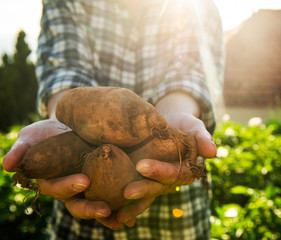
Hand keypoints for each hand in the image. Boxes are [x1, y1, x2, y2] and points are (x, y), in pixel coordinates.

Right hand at [2, 120, 116, 228]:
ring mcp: (89, 187)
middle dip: (91, 209)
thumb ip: (21, 150)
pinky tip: (135, 210)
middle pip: (79, 204)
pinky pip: (113, 196)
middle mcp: (71, 189)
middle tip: (105, 209)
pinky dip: (123, 205)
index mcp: (53, 181)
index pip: (58, 189)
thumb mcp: (31, 137)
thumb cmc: (46, 134)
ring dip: (110, 214)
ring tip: (124, 219)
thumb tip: (7, 166)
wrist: (67, 126)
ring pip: (98, 204)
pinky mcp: (104, 181)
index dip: (68, 187)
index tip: (83, 181)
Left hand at [104, 112, 215, 227]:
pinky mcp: (145, 182)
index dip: (159, 171)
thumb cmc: (182, 124)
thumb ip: (202, 138)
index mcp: (185, 169)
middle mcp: (172, 181)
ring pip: (147, 196)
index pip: (174, 172)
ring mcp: (158, 184)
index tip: (142, 166)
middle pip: (158, 187)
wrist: (168, 124)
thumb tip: (212, 152)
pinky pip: (137, 196)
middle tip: (126, 191)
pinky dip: (126, 206)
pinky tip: (111, 213)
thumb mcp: (193, 126)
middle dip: (143, 189)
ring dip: (133, 206)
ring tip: (116, 214)